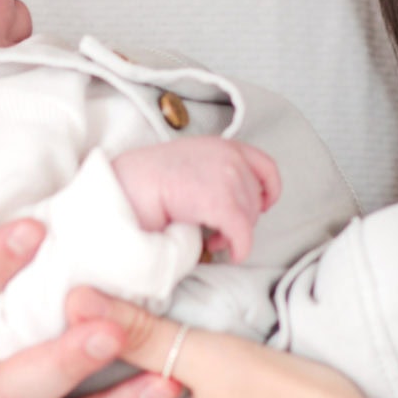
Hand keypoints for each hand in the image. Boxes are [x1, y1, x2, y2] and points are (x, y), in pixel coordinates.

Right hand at [111, 137, 282, 260]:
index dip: (269, 190)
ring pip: (249, 218)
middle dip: (242, 219)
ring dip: (234, 234)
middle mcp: (229, 156)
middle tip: (219, 232)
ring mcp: (227, 177)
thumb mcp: (189, 163)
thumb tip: (233, 201)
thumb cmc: (148, 179)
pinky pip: (242, 234)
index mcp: (222, 145)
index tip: (263, 205)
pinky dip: (238, 248)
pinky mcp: (221, 202)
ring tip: (212, 241)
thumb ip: (213, 172)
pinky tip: (225, 253)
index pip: (265, 165)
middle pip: (256, 198)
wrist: (128, 184)